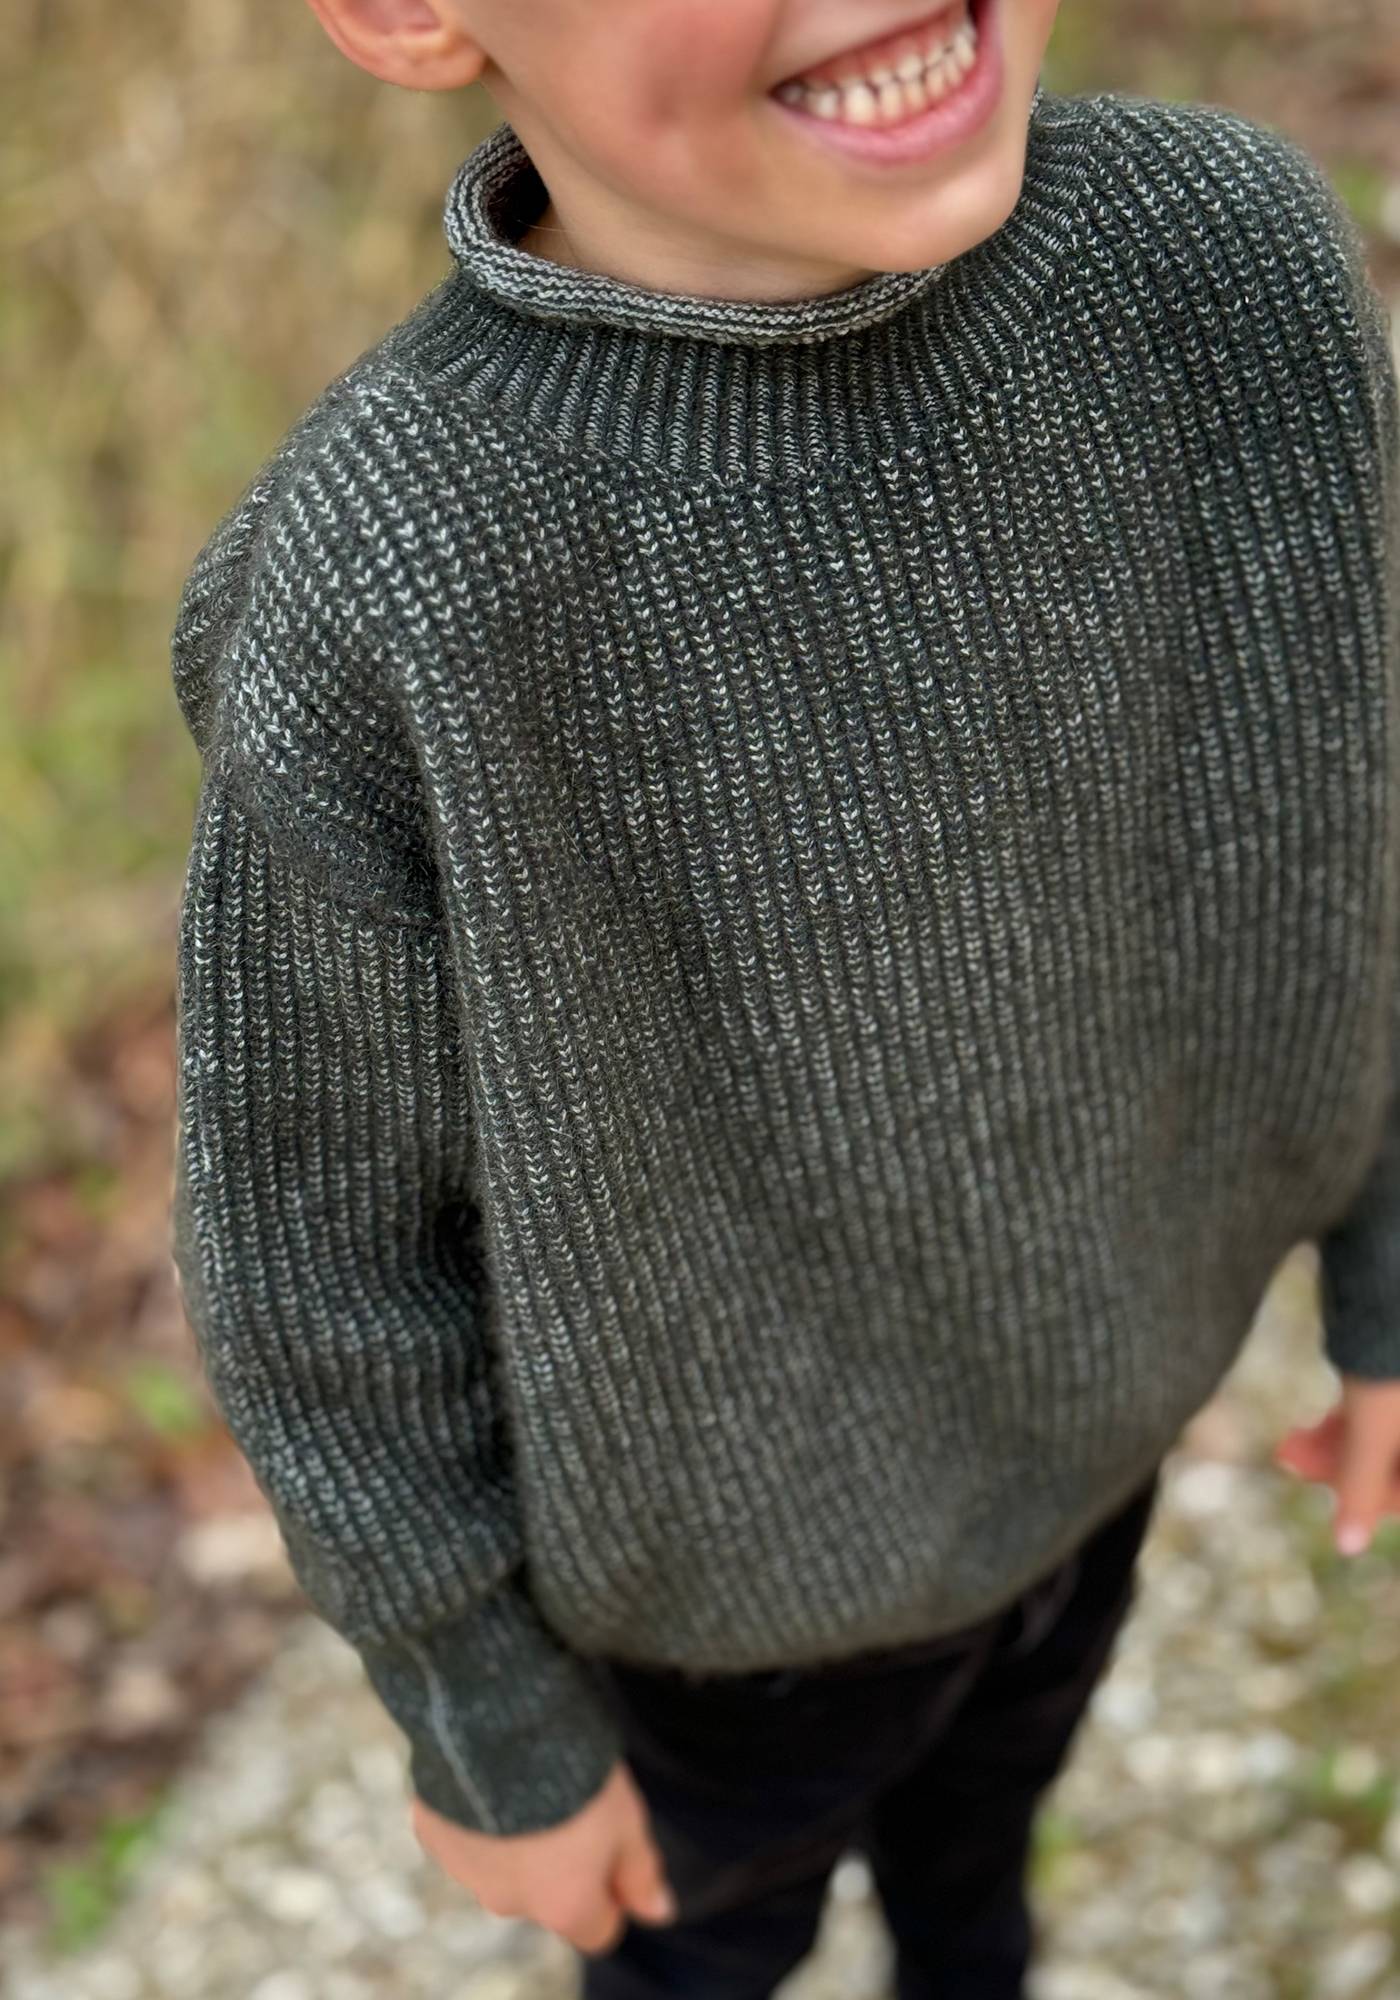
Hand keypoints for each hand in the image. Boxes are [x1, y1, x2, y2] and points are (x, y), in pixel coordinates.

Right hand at [409, 1758, 676, 1955]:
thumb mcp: (626, 1818)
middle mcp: (510, 1902)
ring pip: (502, 1864)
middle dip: (561, 1861)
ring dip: (518, 1836)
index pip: (599, 1929)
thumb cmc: (573, 1772)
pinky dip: (480, 1812)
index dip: (614, 1891)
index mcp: (563, 1905)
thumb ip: (641, 1871)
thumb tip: (659, 1912)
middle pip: (547, 1896)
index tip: (616, 1848)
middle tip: (574, 1800)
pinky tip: (492, 1770)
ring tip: (531, 1778)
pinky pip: (464, 1831)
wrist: (496, 1723)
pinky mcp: (432, 1833)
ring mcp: (466, 1870)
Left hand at [1273, 1377, 1399, 1554]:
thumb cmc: (1389, 1364)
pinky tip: (1308, 1427)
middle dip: (1340, 1466)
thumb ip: (1361, 1488)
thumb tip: (1350, 1547)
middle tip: (1289, 1459)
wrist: (1392, 1286)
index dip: (1369, 1501)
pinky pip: (1378, 1414)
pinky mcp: (1393, 1376)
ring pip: (1382, 1439)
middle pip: (1393, 1466)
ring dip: (1335, 1445)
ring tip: (1287, 1445)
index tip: (1328, 1499)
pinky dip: (1346, 1423)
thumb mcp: (1373, 1430)